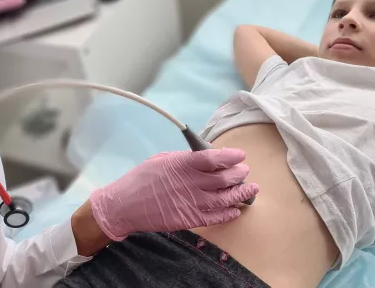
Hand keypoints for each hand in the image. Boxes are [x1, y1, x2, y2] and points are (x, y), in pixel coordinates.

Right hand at [89, 148, 258, 240]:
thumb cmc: (141, 179)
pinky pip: (215, 217)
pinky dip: (228, 213)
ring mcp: (191, 203)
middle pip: (223, 179)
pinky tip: (235, 209)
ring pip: (224, 199)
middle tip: (244, 172)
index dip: (230, 157)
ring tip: (250, 189)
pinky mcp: (189, 219)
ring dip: (240, 194)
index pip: (213, 159)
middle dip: (239, 174)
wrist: (124, 205)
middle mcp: (190, 183)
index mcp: (182, 165)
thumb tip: (205, 157)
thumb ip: (184, 160)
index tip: (240, 155)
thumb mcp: (162, 160)